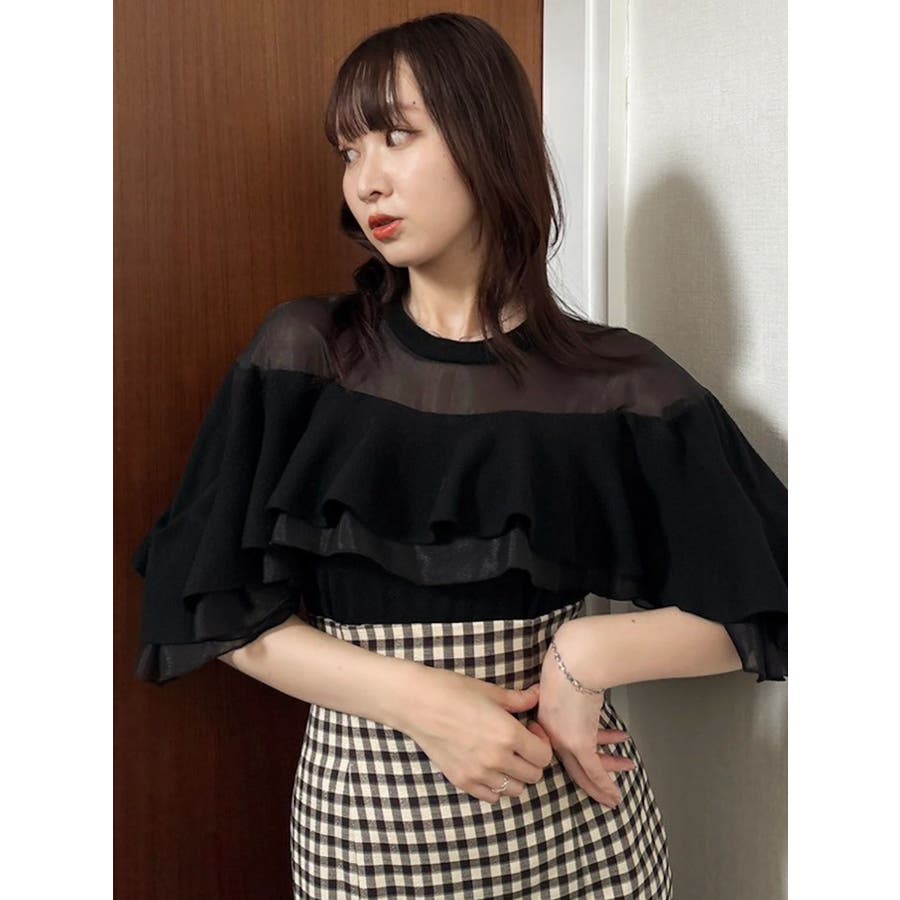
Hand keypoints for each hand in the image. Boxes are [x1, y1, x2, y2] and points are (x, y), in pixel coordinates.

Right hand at [402, 667, 554, 804]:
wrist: (416, 703)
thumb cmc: (452, 690)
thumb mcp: (490, 691)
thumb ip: (519, 699)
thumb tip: (537, 695)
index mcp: (508, 735)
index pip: (543, 756)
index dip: (542, 741)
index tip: (530, 728)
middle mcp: (497, 759)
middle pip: (534, 776)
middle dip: (532, 759)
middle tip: (520, 741)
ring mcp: (478, 774)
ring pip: (516, 791)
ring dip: (516, 775)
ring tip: (504, 755)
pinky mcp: (462, 782)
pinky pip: (492, 797)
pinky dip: (496, 786)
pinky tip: (488, 766)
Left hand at [528, 620, 635, 808]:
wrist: (574, 662)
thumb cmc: (569, 666)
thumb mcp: (559, 685)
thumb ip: (563, 701)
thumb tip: (574, 704)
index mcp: (543, 723)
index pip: (557, 753)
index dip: (573, 765)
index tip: (586, 772)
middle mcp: (551, 736)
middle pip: (573, 767)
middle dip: (592, 783)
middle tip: (605, 796)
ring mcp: (564, 741)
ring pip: (586, 770)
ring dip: (606, 781)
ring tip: (624, 775)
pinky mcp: (579, 742)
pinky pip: (594, 770)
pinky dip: (605, 785)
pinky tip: (616, 793)